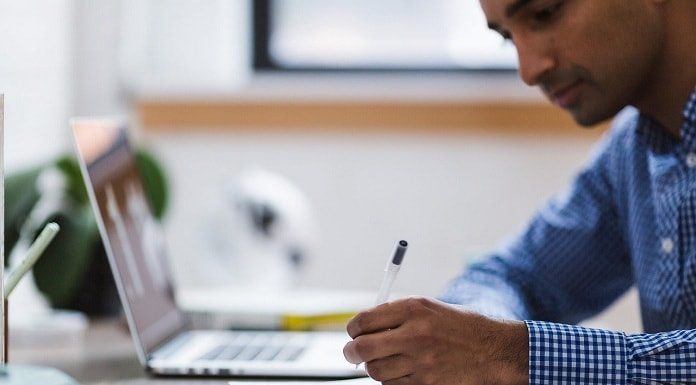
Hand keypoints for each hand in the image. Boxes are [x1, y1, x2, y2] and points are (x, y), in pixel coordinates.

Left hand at [343, 297, 527, 384]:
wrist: (492, 350)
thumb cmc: (458, 327)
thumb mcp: (429, 308)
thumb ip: (396, 314)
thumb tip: (362, 327)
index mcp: (413, 309)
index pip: (364, 321)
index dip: (353, 329)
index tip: (354, 333)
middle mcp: (415, 334)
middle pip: (362, 349)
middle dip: (352, 352)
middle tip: (353, 353)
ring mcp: (420, 362)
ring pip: (375, 371)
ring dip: (375, 367)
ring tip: (387, 360)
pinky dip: (392, 381)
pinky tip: (404, 371)